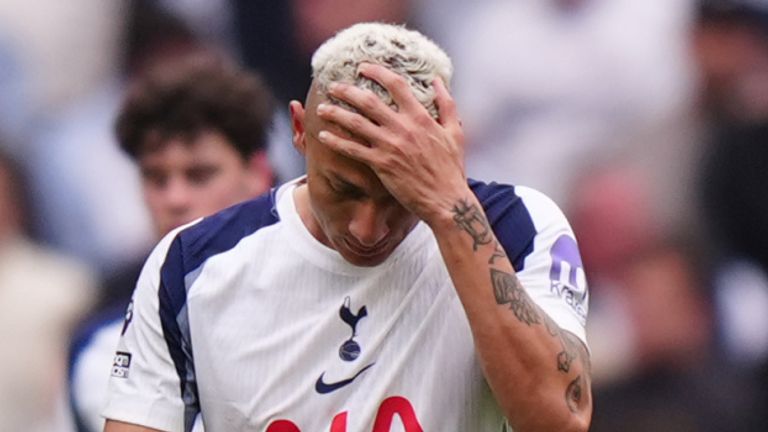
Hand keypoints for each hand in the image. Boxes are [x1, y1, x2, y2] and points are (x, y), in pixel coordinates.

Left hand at [316, 63, 467, 225]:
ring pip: (356, 123)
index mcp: (420, 116)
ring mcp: (390, 146)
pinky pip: (353, 150)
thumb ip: (446, 104)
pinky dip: (336, 141)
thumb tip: (436, 80)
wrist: (446, 200)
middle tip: (333, 86)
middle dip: (347, 90)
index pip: (396, 85)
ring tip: (322, 108)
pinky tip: (322, 136)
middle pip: (368, 101)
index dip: (377, 72)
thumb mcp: (455, 132)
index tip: (363, 67)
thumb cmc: (452, 168)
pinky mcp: (381, 165)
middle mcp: (403, 127)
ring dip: (336, 113)